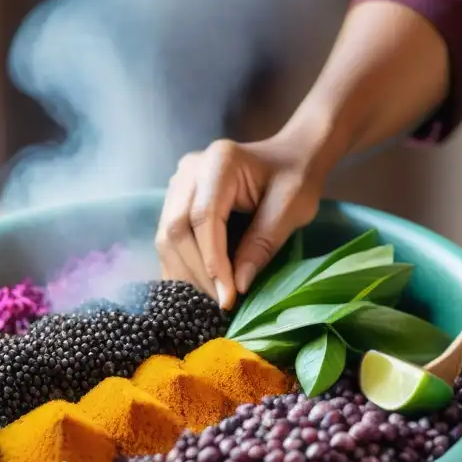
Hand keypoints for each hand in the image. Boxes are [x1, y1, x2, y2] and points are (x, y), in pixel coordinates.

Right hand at [156, 136, 323, 309]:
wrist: (290, 156)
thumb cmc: (296, 177)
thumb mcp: (291, 209)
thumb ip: (263, 243)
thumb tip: (237, 285)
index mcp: (220, 162)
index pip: (203, 217)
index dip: (212, 261)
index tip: (228, 297)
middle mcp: (190, 170)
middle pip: (176, 227)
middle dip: (196, 272)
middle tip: (219, 305)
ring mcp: (178, 183)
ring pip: (166, 236)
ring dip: (185, 273)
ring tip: (209, 301)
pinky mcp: (175, 199)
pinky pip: (168, 238)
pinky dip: (181, 266)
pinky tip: (197, 288)